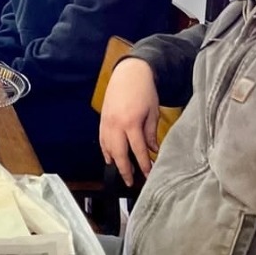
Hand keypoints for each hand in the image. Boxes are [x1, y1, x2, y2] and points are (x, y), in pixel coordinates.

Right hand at [99, 57, 159, 185]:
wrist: (129, 73)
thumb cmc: (144, 90)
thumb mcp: (153, 112)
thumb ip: (151, 133)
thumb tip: (152, 149)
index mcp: (131, 123)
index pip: (138, 150)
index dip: (144, 164)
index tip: (148, 175)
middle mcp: (116, 124)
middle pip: (119, 153)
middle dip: (125, 169)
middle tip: (131, 181)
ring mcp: (107, 122)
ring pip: (108, 148)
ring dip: (114, 162)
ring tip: (121, 172)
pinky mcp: (102, 118)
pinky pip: (102, 139)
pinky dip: (105, 150)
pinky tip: (110, 157)